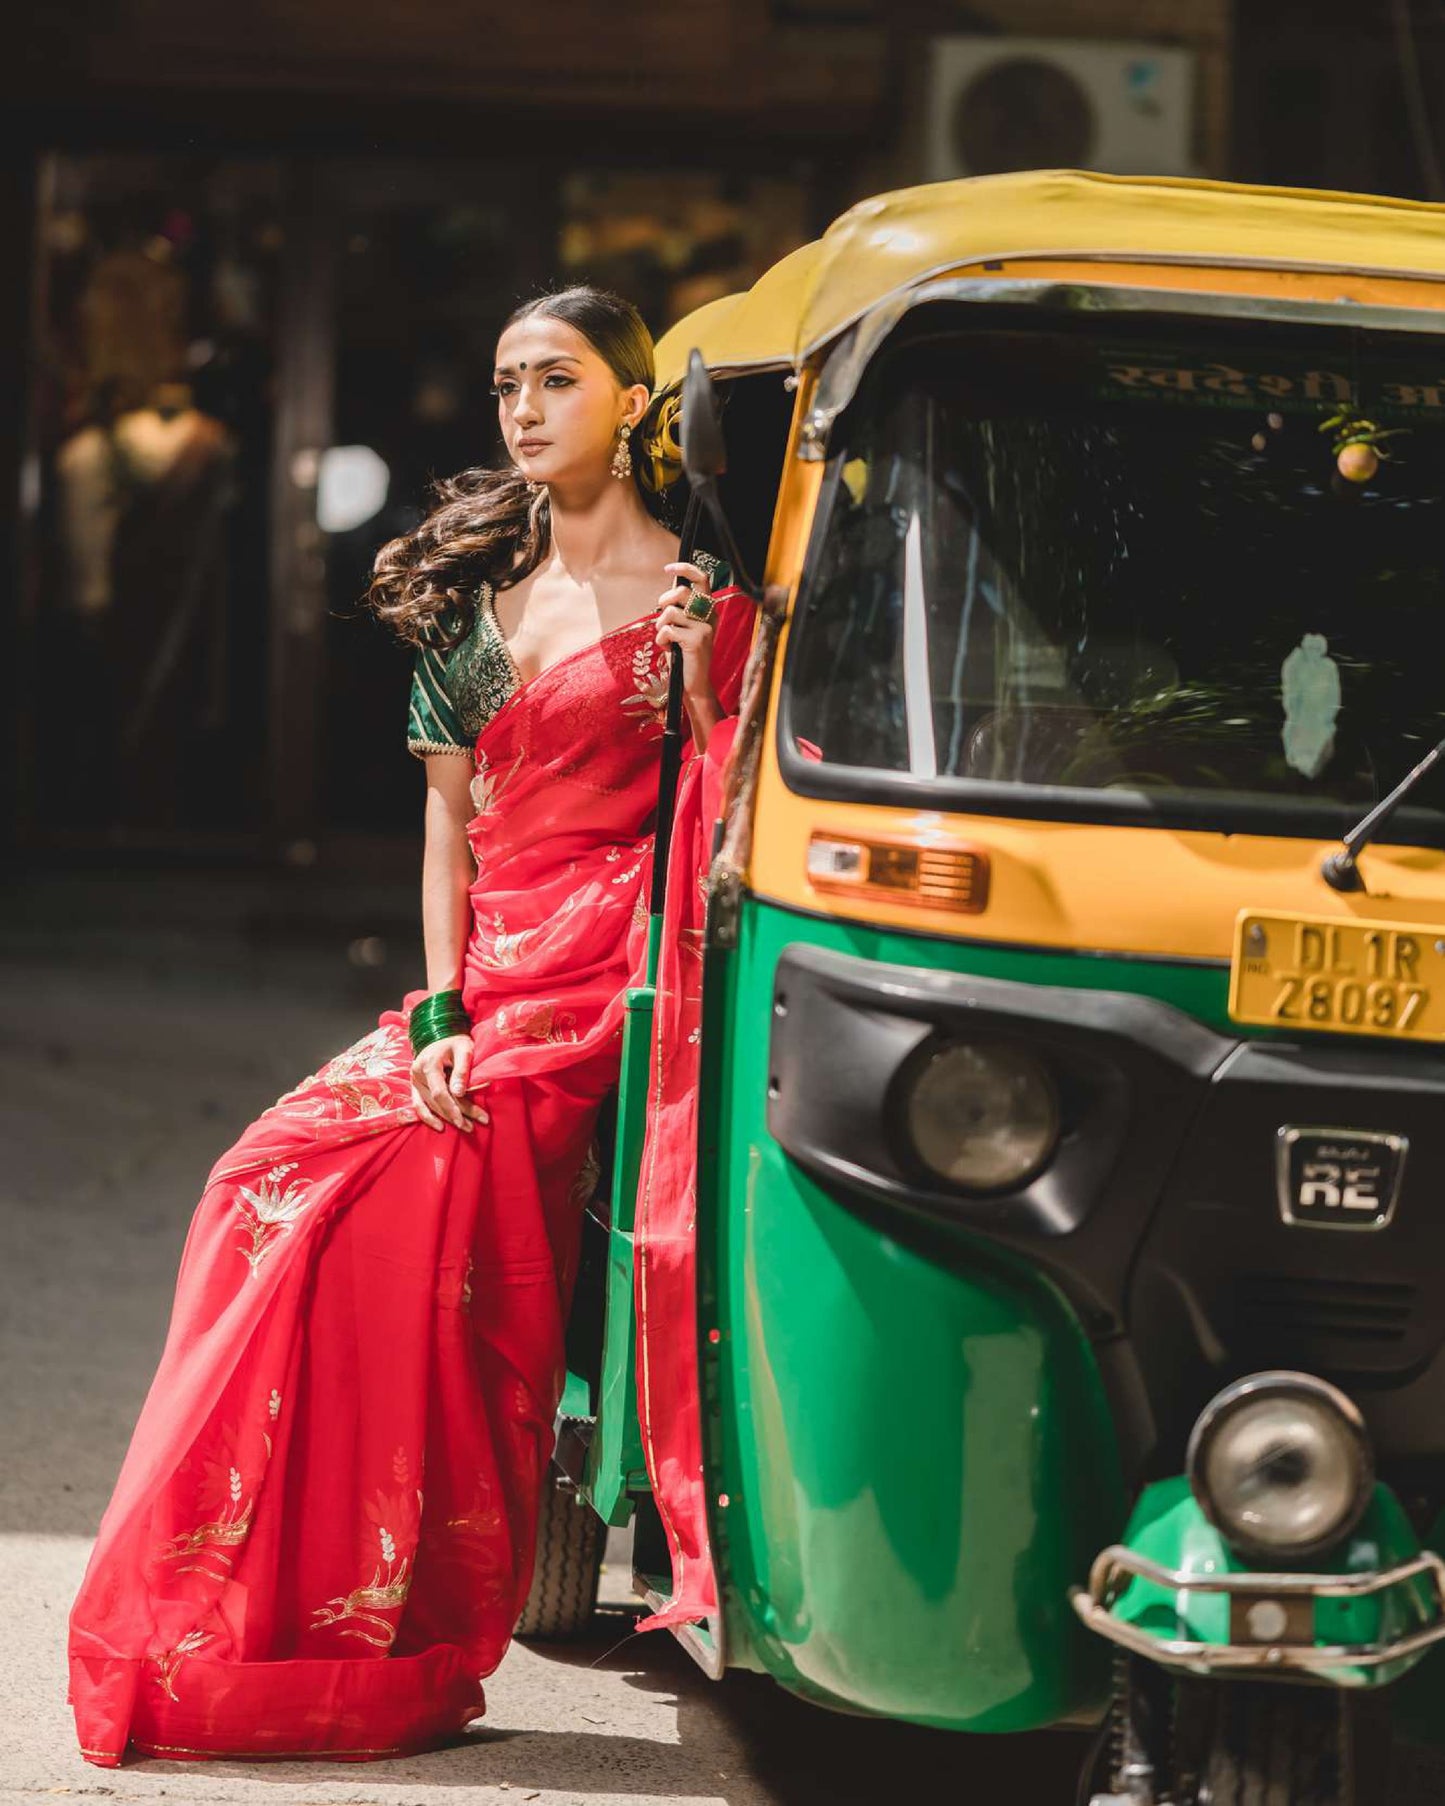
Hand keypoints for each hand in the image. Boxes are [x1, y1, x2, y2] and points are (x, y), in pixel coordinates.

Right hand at [410, 1033, 489, 1133]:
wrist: (441, 1035)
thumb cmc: (455, 1042)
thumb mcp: (464, 1050)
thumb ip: (461, 1070)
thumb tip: (458, 1093)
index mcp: (429, 1064)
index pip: (440, 1092)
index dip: (453, 1108)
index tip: (468, 1119)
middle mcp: (418, 1074)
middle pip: (436, 1101)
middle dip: (456, 1115)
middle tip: (472, 1127)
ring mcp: (414, 1081)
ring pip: (429, 1105)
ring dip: (446, 1118)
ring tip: (465, 1127)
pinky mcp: (415, 1086)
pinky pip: (418, 1104)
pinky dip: (427, 1117)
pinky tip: (440, 1126)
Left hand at [655, 561, 719, 704]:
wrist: (693, 684)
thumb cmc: (684, 655)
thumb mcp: (683, 628)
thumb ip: (680, 609)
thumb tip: (669, 588)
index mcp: (708, 610)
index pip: (702, 579)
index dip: (685, 569)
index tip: (668, 568)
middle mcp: (710, 616)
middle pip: (681, 592)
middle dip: (664, 601)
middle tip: (661, 613)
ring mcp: (705, 628)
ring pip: (670, 612)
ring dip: (660, 625)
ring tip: (666, 639)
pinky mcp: (696, 640)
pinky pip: (668, 630)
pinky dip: (662, 640)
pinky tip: (669, 649)